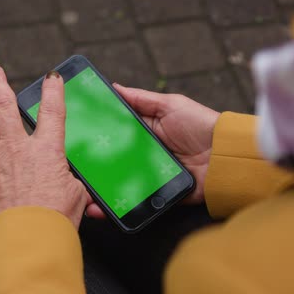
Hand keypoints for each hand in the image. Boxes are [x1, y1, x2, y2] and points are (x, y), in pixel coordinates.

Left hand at [0, 67, 90, 227]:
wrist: (26, 242)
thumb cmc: (54, 221)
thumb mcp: (76, 198)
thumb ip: (76, 187)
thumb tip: (86, 194)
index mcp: (47, 150)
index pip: (53, 110)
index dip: (53, 89)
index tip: (52, 77)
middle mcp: (16, 147)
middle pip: (3, 104)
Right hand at [85, 84, 218, 217]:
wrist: (226, 157)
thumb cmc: (201, 125)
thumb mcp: (170, 105)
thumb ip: (142, 99)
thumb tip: (114, 87)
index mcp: (146, 131)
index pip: (116, 132)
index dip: (97, 133)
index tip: (75, 134)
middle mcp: (144, 153)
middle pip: (113, 158)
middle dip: (91, 165)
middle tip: (67, 167)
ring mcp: (149, 174)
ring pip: (118, 181)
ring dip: (98, 188)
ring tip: (78, 191)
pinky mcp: (157, 194)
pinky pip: (133, 201)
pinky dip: (116, 205)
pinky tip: (97, 206)